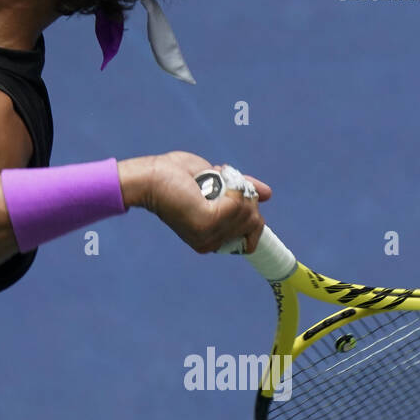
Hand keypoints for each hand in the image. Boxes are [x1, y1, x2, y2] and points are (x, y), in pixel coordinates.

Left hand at [122, 151, 271, 253]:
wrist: (151, 176)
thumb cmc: (176, 177)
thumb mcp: (216, 183)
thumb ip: (242, 192)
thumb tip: (268, 194)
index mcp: (212, 240)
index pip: (253, 232)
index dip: (250, 207)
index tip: (235, 190)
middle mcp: (211, 244)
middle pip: (255, 219)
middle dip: (244, 192)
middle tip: (217, 178)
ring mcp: (209, 235)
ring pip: (248, 210)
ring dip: (235, 186)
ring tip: (211, 178)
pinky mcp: (207, 222)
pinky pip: (239, 202)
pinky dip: (231, 185)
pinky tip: (212, 180)